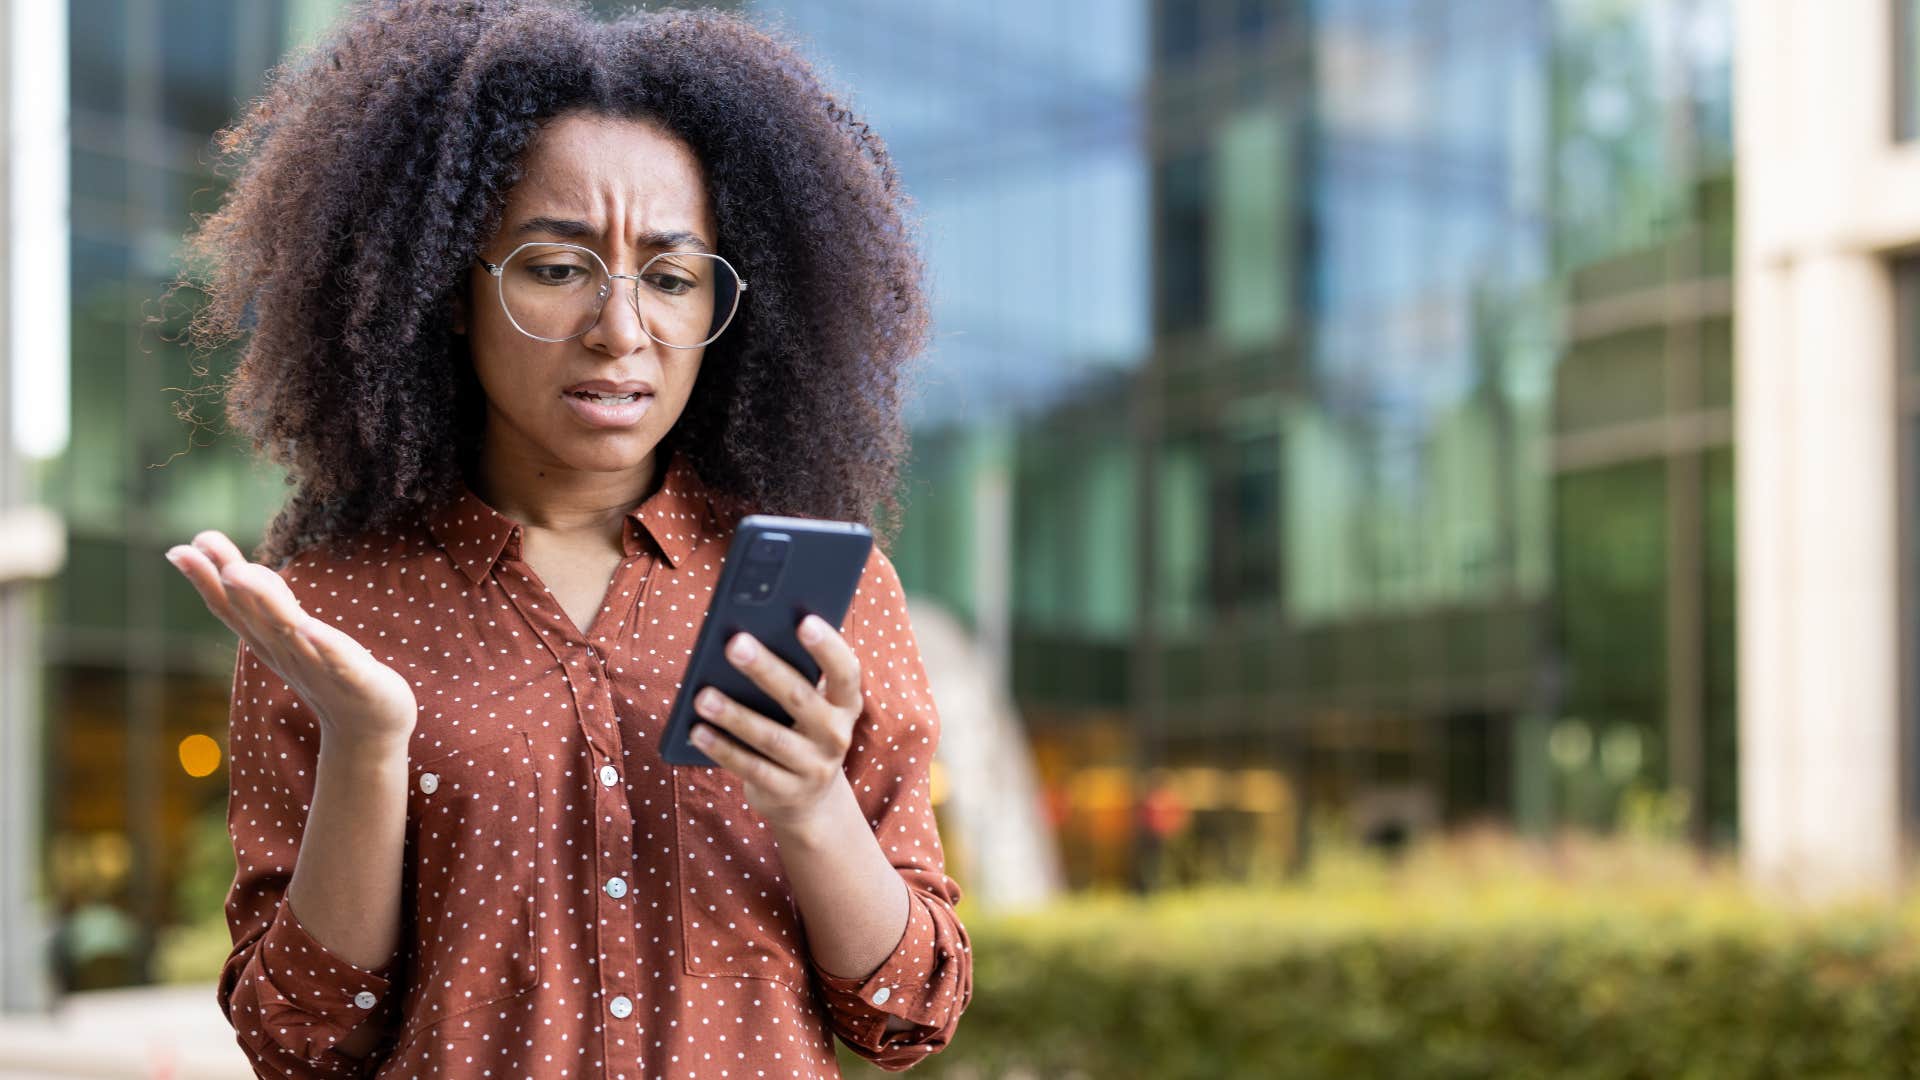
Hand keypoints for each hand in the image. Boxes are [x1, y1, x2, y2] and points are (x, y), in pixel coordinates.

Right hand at [167, 530, 417, 748]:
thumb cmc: (330, 673)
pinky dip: (323, 644)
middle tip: (200, 543)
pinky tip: (309, 626)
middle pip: (251, 610)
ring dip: (263, 599)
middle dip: (225, 576)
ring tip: (237, 571)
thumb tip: (233, 567)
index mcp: (271, 641)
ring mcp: (320, 667)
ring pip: (287, 629)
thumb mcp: (293, 632)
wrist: (370, 729)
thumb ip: (267, 602)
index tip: (179, 548)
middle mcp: (287, 652)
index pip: (233, 607)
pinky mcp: (357, 681)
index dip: (206, 578)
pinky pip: (338, 662)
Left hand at [690, 613, 861, 833]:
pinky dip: (723, 749)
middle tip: (734, 644)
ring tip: (703, 695)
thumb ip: (791, 676)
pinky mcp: (787, 792)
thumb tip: (743, 640)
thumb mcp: (808, 706)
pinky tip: (698, 731)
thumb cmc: (799, 730)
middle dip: (766, 670)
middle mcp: (836, 735)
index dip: (828, 646)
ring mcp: (814, 768)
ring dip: (735, 715)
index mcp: (846, 703)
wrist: (809, 798)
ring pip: (771, 738)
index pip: (845, 671)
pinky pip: (751, 768)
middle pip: (800, 699)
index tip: (803, 620)